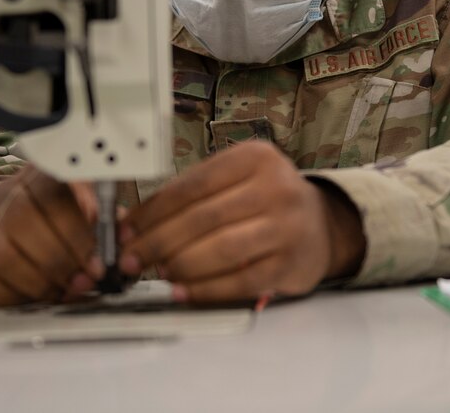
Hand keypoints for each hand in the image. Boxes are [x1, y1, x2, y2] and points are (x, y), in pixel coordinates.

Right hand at [0, 165, 103, 305]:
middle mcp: (8, 195)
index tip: (99, 259)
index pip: (52, 194)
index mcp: (42, 176)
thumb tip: (123, 246)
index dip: (76, 231)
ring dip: (41, 281)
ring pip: (4, 255)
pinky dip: (17, 296)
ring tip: (68, 291)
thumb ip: (107, 223)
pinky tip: (42, 296)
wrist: (23, 222)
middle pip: (23, 222)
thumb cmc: (68, 217)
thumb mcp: (93, 209)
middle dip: (61, 260)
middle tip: (86, 280)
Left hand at [118, 140, 365, 302]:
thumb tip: (135, 224)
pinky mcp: (291, 262)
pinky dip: (207, 289)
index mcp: (254, 158)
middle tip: (133, 259)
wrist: (321, 225)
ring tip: (159, 273)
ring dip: (181, 266)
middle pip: (203, 218)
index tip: (127, 232)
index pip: (191, 185)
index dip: (152, 212)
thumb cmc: (267, 202)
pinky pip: (241, 280)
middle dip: (159, 242)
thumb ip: (192, 196)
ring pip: (221, 249)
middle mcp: (275, 186)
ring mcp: (287, 225)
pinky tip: (185, 292)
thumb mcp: (236, 181)